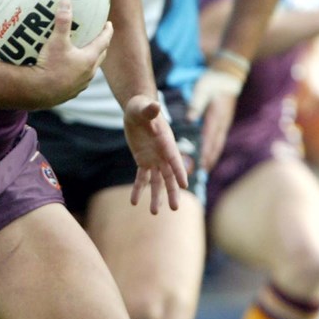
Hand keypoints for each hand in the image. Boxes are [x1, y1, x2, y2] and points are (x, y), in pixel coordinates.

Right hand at [32, 0, 112, 107]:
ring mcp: (80, 85)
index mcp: (89, 58)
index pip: (104, 41)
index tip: (109, 24)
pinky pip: (79, 80)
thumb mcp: (56, 41)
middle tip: (99, 37)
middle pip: (100, 56)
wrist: (38, 92)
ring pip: (90, 70)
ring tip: (84, 53)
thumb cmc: (50, 66)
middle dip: (101, 45)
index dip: (107, 31)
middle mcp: (88, 73)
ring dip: (90, 60)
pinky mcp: (70, 93)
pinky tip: (69, 71)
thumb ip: (62, 21)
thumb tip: (66, 1)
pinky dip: (78, 73)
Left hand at [124, 96, 188, 213]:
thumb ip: (150, 110)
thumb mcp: (144, 107)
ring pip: (157, 181)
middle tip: (175, 208)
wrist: (137, 110)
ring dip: (156, 196)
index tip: (185, 185)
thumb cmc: (142, 106)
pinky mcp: (143, 161)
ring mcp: (154, 159)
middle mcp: (163, 154)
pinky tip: (134, 202)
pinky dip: (138, 189)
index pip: (174, 159)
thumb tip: (155, 106)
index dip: (179, 171)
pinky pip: (141, 178)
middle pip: (170, 176)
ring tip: (154, 213)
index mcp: (166, 142)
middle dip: (172, 192)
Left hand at [187, 69, 242, 168]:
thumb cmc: (212, 82)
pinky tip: (209, 154)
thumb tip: (189, 120)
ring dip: (212, 155)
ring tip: (205, 168)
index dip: (204, 152)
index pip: (208, 138)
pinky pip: (218, 138)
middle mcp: (221, 123)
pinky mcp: (223, 121)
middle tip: (202, 172)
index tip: (200, 164)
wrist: (228, 76)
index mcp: (215, 117)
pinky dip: (214, 148)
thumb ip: (195, 105)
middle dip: (209, 158)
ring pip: (217, 143)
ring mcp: (224, 123)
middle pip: (214, 145)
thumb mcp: (202, 90)